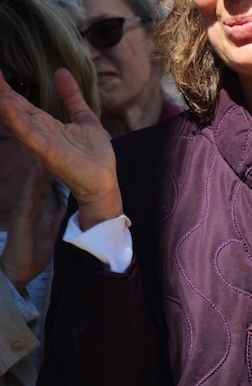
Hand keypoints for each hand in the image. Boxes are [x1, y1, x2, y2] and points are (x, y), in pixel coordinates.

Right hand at [0, 69, 120, 229]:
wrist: (103, 180)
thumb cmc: (93, 153)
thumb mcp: (84, 117)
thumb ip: (72, 96)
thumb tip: (61, 71)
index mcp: (46, 125)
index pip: (22, 104)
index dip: (8, 89)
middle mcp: (39, 133)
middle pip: (15, 109)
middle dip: (2, 92)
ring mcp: (41, 142)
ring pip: (18, 119)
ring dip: (5, 102)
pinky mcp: (47, 152)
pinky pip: (29, 134)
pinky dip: (17, 120)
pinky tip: (7, 106)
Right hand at [0, 164, 65, 293]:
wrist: (19, 271)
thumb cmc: (33, 254)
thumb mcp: (49, 234)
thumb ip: (55, 221)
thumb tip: (63, 209)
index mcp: (37, 211)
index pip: (44, 188)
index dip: (50, 174)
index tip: (58, 160)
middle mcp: (29, 208)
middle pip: (38, 184)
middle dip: (44, 167)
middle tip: (52, 148)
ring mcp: (24, 211)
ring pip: (32, 186)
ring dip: (38, 170)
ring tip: (43, 152)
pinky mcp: (21, 217)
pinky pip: (28, 198)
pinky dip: (32, 184)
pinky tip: (36, 172)